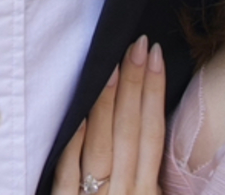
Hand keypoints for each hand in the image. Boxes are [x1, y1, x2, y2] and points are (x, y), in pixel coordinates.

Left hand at [53, 35, 166, 194]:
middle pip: (130, 130)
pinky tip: (78, 114)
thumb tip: (150, 115)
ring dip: (107, 102)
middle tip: (138, 45)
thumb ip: (147, 169)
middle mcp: (125, 193)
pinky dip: (73, 143)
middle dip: (135, 84)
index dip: (156, 92)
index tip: (155, 54)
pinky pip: (68, 173)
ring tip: (112, 66)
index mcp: (148, 191)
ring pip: (102, 144)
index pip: (153, 132)